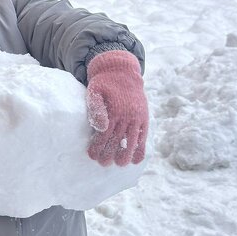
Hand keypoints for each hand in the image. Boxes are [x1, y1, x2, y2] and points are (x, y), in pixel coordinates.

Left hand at [86, 51, 147, 165]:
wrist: (122, 71)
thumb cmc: (103, 83)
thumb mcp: (94, 91)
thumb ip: (96, 108)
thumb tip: (101, 127)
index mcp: (114, 110)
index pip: (104, 134)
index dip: (98, 147)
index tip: (92, 156)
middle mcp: (127, 115)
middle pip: (118, 140)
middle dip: (110, 154)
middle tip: (104, 164)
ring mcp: (137, 117)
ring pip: (131, 140)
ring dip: (126, 154)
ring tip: (120, 164)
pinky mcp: (144, 118)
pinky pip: (143, 136)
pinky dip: (140, 148)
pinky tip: (136, 160)